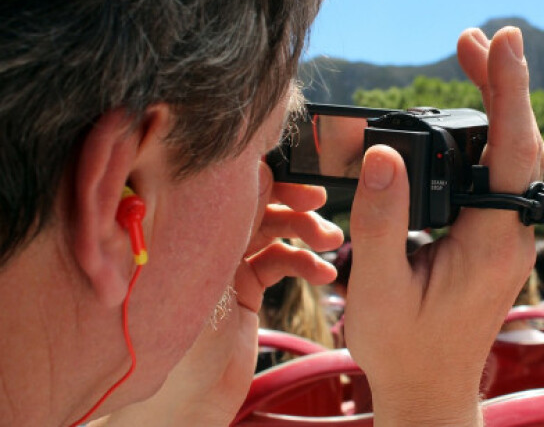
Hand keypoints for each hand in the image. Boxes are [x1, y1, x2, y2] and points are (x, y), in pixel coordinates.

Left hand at [94, 178, 341, 425]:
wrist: (186, 407)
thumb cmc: (178, 350)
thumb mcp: (206, 282)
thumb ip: (229, 227)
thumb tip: (254, 174)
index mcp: (182, 234)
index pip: (225, 191)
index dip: (264, 181)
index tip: (297, 182)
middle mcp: (202, 243)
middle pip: (253, 206)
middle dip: (291, 203)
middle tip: (321, 204)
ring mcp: (224, 266)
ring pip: (272, 232)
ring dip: (305, 234)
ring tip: (332, 242)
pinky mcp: (244, 289)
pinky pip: (280, 263)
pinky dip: (304, 264)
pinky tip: (324, 274)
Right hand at [344, 27, 543, 425]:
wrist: (431, 390)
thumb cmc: (405, 351)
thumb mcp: (379, 292)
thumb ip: (380, 224)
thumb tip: (383, 154)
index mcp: (491, 245)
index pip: (510, 154)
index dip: (509, 92)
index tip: (502, 41)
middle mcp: (511, 235)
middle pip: (520, 143)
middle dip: (503, 85)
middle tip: (472, 38)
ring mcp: (507, 236)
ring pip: (514, 157)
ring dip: (497, 106)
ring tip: (471, 59)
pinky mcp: (494, 237)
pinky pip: (499, 175)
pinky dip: (486, 136)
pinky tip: (466, 119)